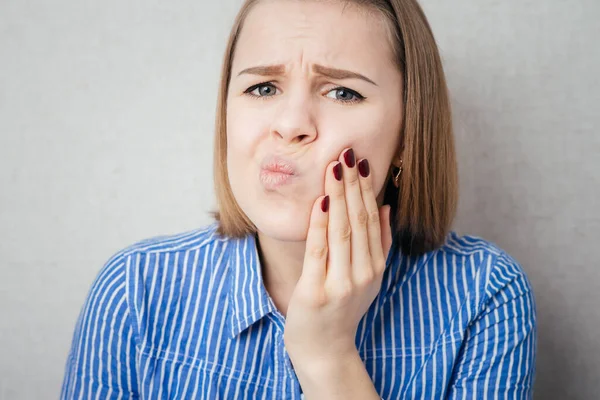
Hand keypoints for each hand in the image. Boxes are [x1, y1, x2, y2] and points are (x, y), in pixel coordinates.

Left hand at [284, 147, 392, 370]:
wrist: (324, 349)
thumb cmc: (342, 309)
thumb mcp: (368, 277)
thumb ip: (378, 243)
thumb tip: (385, 206)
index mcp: (375, 267)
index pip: (371, 220)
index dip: (366, 189)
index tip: (360, 162)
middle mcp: (362, 274)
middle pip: (358, 221)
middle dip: (352, 185)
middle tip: (347, 154)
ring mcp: (341, 283)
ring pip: (341, 230)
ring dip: (338, 196)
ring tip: (335, 168)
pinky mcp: (316, 291)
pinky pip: (318, 250)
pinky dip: (320, 223)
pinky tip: (320, 200)